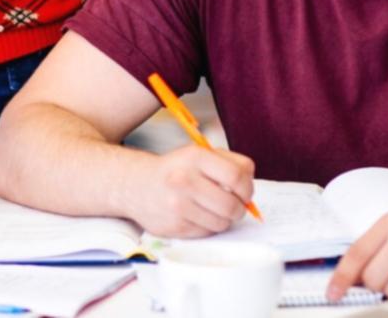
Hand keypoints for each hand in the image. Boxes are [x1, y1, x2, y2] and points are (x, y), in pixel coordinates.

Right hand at [130, 145, 254, 237]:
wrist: (137, 185)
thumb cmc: (176, 169)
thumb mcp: (201, 154)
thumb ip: (231, 162)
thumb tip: (250, 182)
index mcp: (196, 157)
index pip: (237, 177)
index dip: (248, 188)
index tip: (246, 193)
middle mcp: (184, 180)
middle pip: (231, 205)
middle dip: (239, 208)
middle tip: (236, 206)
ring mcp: (178, 206)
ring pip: (221, 223)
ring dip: (225, 219)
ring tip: (216, 210)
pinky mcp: (174, 227)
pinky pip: (207, 233)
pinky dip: (209, 226)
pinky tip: (199, 216)